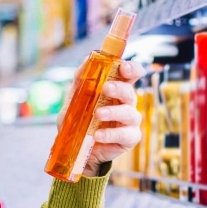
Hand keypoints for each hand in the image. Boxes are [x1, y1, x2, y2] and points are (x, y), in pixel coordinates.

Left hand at [80, 60, 144, 176]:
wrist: (75, 148)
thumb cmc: (79, 120)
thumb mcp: (75, 98)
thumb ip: (81, 79)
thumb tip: (88, 59)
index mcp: (117, 89)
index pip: (132, 75)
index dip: (132, 69)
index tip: (123, 67)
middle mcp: (126, 104)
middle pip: (130, 92)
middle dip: (119, 89)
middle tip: (106, 88)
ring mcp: (129, 122)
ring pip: (130, 113)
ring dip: (114, 112)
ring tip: (98, 114)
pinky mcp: (129, 138)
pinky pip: (125, 135)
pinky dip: (111, 134)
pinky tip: (98, 135)